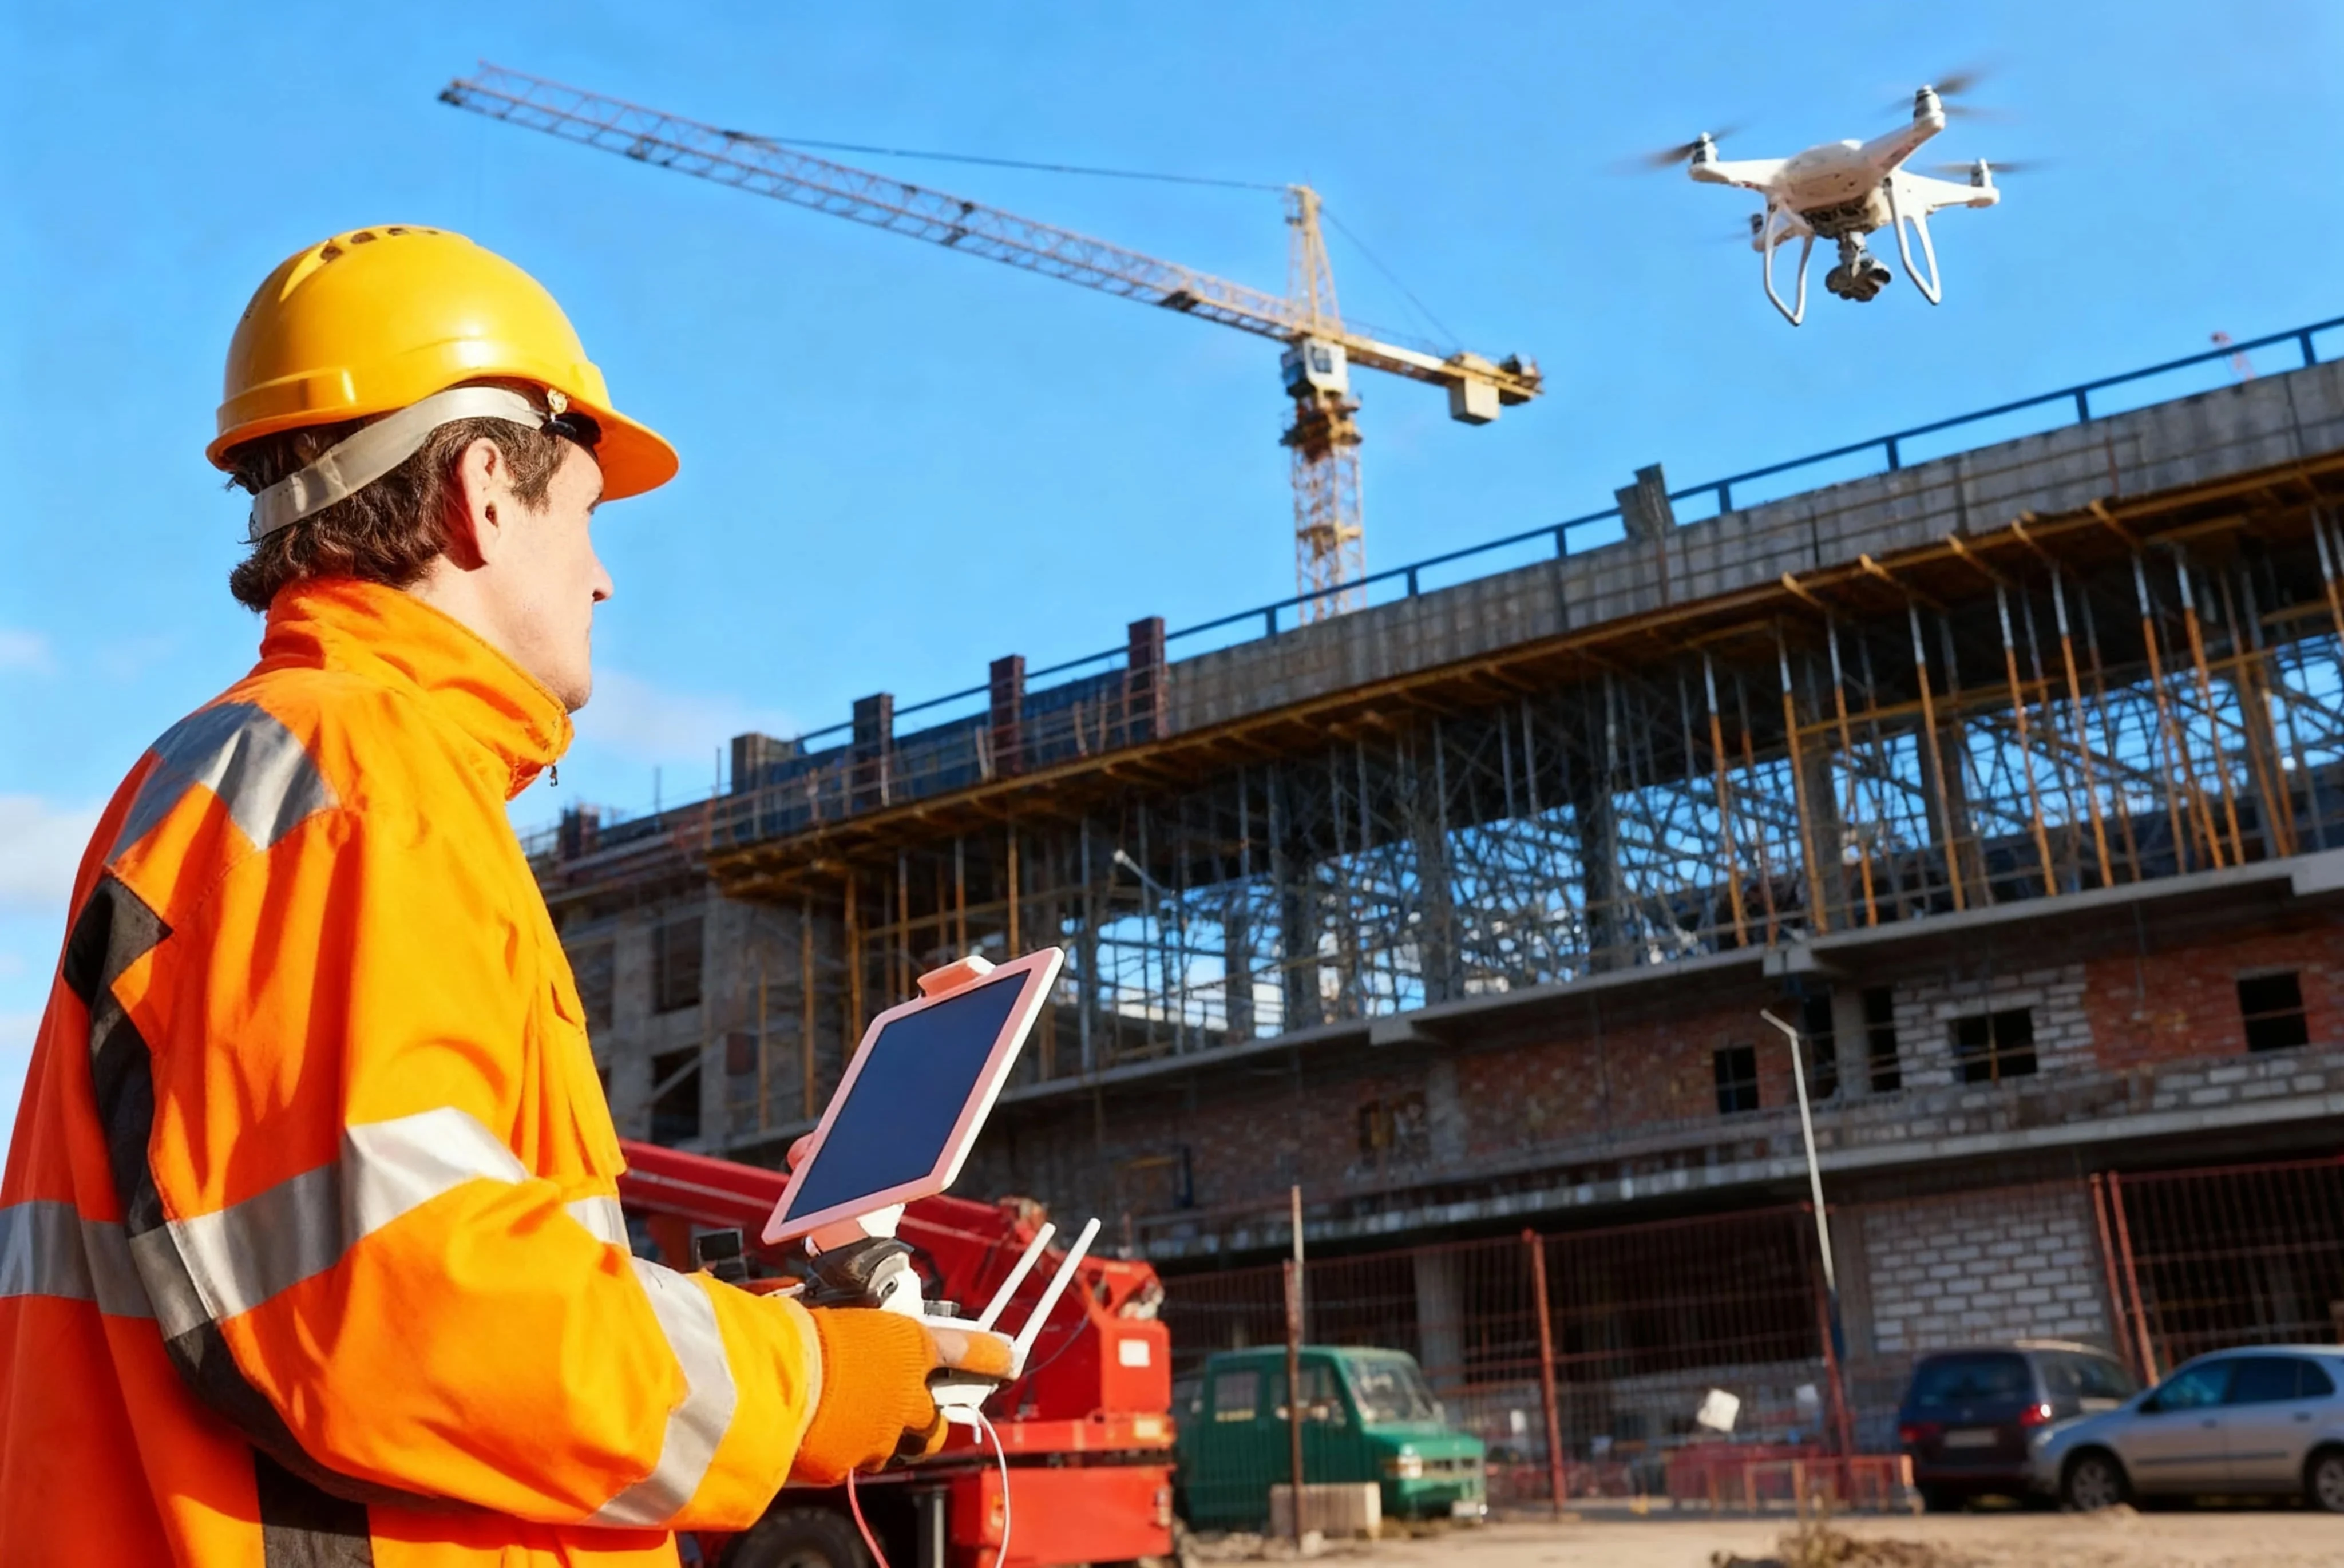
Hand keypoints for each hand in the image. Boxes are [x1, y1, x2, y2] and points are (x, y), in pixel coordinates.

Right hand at [791, 1310, 1010, 1482]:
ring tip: (857, 1422)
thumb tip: (838, 1322)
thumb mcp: (835, 1313)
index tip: (1010, 1358)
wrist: (770, 1382)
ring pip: (898, 1447)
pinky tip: (820, 1433)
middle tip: (911, 1411)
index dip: (990, 1356)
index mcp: (908, 1345)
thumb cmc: (797, 1333)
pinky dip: (843, 1450)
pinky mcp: (850, 1464)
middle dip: (927, 1419)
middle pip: (936, 1421)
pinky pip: (855, 1460)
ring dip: (885, 1437)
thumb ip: (856, 1330)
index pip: (965, 1350)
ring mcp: (881, 1435)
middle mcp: (906, 1395)